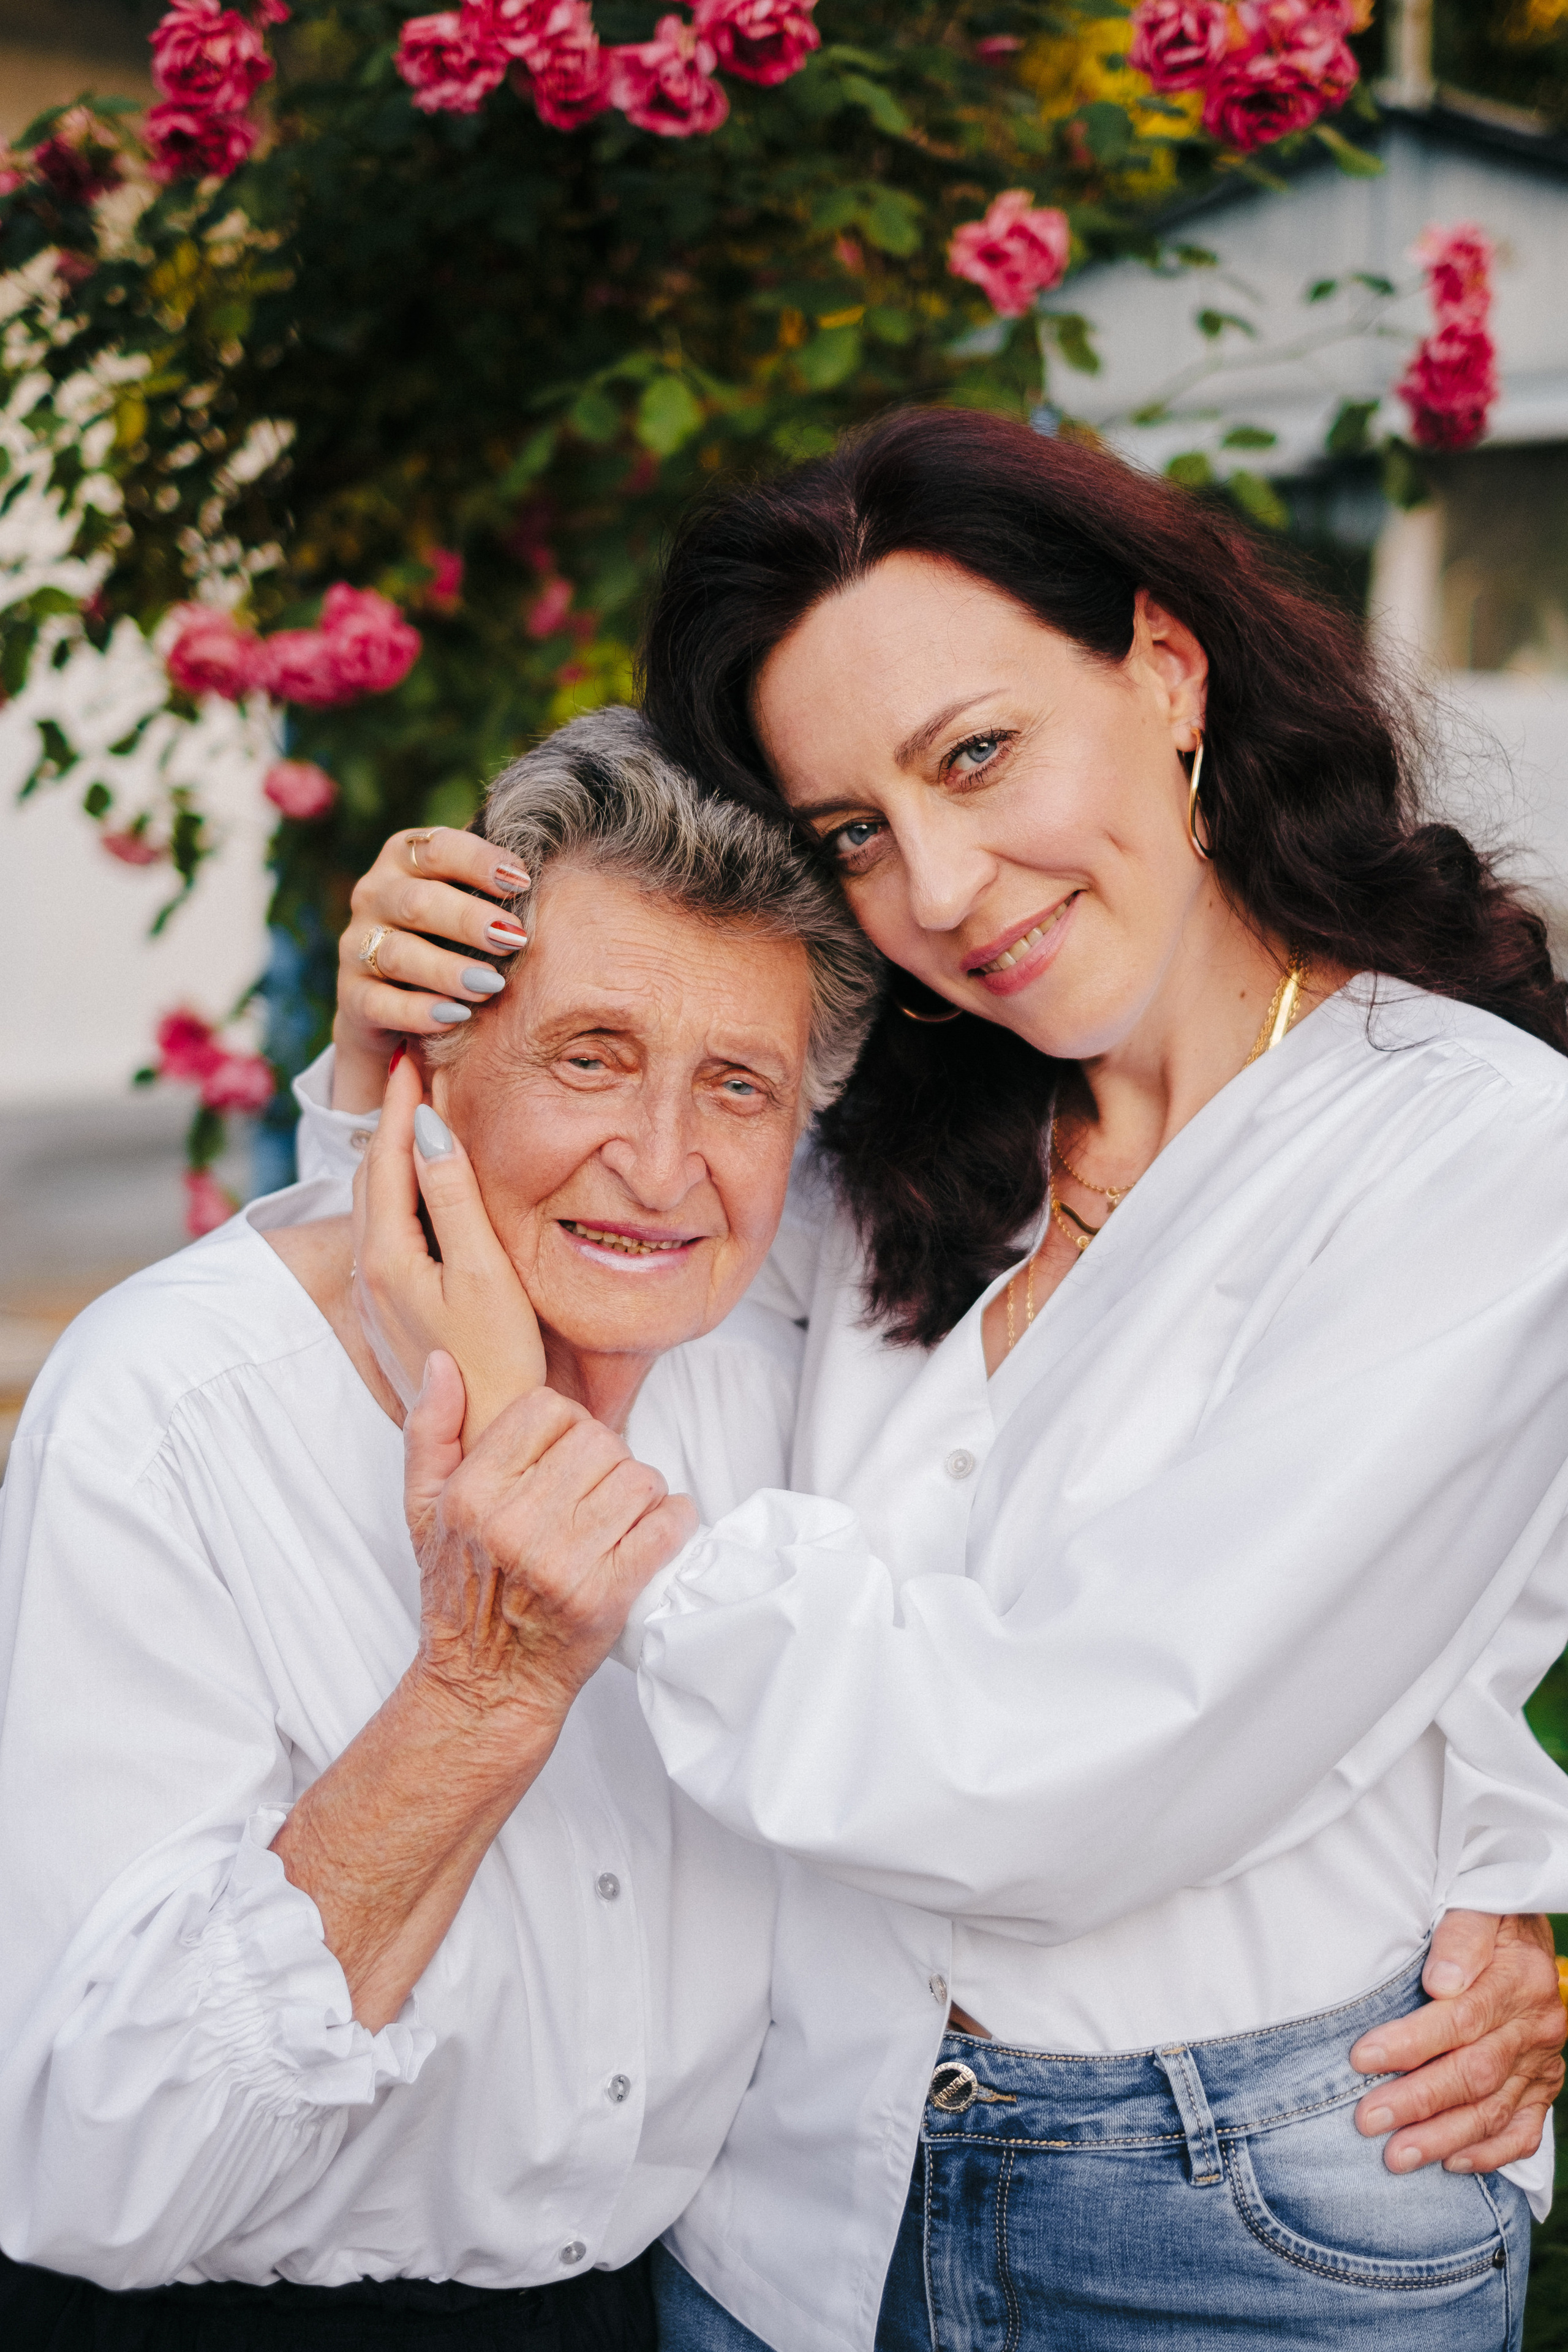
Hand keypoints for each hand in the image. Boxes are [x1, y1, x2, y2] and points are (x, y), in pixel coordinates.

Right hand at [334, 824, 531, 1110]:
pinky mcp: (353, 997)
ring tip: (491, 985)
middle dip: (470, 920)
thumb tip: (560, 867)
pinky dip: (420, 1011)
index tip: (523, 880)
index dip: (480, 861)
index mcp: (403, 858)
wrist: (390, 1000)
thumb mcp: (465, 901)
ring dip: (449, 969)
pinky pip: (382, 1004)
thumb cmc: (447, 936)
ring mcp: (357, 947)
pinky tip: (456, 1017)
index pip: (437, 847)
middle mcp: (373, 895)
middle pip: (418, 902)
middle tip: (515, 938)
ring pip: (399, 954)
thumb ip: (493, 884)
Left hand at [352, 1051, 545, 1445]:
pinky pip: (385, 1230)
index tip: (409, 1058)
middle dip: (386, 1121)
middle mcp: (367, 1272)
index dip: (397, 1105)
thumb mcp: (482, 1269)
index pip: (383, 1159)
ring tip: (411, 1115)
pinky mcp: (391, 1309)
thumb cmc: (497, 1357)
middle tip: (408, 1071)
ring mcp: (375, 1294)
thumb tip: (428, 1128)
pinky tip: (419, 1186)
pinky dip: (398, 1192)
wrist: (486, 1433)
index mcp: (384, 1256)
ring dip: (388, 1156)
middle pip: (369, 1177)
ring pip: (373, 1205)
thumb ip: (452, 1196)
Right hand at [405, 1352, 696, 1724]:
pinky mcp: (607, 1596)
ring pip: (638, 1477)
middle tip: (596, 1491)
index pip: (548, 1410)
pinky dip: (674, 1521)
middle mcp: (514, 1525)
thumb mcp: (423, 1511)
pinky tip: (657, 1530)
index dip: (566, 1427)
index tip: (564, 1457)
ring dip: (642, 1492)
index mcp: (472, 1494)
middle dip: (607, 1460)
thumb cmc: (459, 1593)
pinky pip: (666, 1524)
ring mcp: (563, 1563)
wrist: (486, 1685)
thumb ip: (430, 1431)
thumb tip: (445, 1362)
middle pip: (600, 1440)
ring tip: (620, 1516)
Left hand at [1351, 1911, 1565, 2174]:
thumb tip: (1442, 1982)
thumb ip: (1461, 1937)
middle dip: (1417, 2101)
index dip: (1410, 2042)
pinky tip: (1451, 2164)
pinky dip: (1489, 2152)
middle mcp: (1535, 2027)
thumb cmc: (1488, 1915)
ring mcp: (1542, 2061)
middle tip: (1367, 2119)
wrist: (1528, 1932)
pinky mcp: (1544, 2086)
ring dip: (1443, 2136)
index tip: (1362, 2058)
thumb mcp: (1478, 1904)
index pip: (1461, 2019)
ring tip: (1396, 2156)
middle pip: (1474, 2073)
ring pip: (1493, 2109)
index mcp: (1519, 1980)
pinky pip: (1524, 2130)